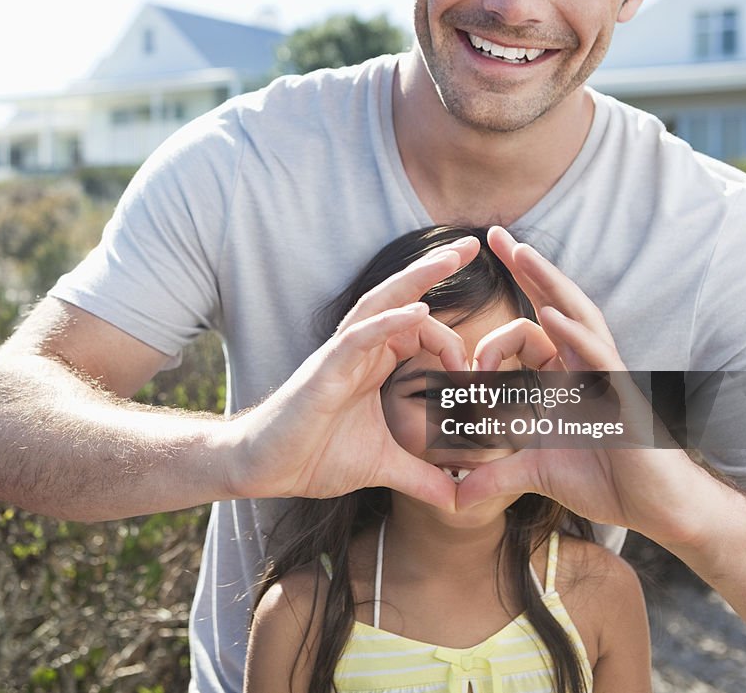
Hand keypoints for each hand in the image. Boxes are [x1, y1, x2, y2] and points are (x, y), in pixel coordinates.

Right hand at [225, 236, 480, 510]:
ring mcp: (342, 355)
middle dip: (436, 269)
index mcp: (374, 363)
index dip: (454, 343)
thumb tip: (461, 501)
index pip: (420, 330)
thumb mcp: (383, 467)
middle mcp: (360, 349)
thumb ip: (422, 477)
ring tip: (451, 255)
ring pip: (382, 303)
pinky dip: (390, 322)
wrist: (266, 469)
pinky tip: (419, 310)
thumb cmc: (315, 456)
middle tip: (473, 244)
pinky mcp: (326, 369)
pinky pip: (360, 336)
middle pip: (402, 297)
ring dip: (417, 278)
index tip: (478, 374)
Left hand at [456, 227, 710, 545]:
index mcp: (566, 373)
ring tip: (520, 252)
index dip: (497, 327)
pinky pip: (599, 358)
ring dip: (549, 283)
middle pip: (555, 303)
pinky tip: (550, 315)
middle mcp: (587, 364)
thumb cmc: (610, 481)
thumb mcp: (537, 474)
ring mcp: (608, 375)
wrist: (661, 509)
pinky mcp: (624, 397)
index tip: (467, 351)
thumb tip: (455, 498)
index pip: (531, 327)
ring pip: (578, 317)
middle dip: (526, 268)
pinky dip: (574, 336)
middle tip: (494, 232)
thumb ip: (496, 475)